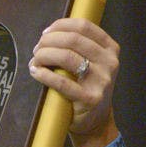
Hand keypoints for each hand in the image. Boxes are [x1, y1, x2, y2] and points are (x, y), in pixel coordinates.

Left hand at [29, 17, 119, 136]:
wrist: (95, 120)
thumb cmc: (87, 87)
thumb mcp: (92, 63)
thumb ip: (78, 47)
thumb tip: (48, 34)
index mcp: (110, 49)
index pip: (84, 26)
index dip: (60, 25)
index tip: (45, 33)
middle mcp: (109, 62)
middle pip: (72, 40)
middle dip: (49, 41)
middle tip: (37, 49)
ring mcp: (101, 81)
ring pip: (66, 57)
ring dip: (44, 55)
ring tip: (35, 60)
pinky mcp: (89, 99)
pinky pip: (61, 82)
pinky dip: (43, 74)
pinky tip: (35, 72)